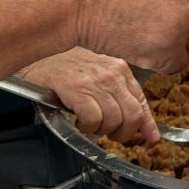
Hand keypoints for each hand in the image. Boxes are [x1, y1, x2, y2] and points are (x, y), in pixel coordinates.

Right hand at [19, 47, 158, 141]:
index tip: (152, 137)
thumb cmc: (64, 65)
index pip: (142, 100)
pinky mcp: (77, 88)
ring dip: (100, 130)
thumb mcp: (97, 74)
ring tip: (89, 124)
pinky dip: (86, 127)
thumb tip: (142, 125)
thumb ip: (118, 95)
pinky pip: (92, 119)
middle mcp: (112, 74)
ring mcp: (96, 81)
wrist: (37, 51)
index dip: (147, 124)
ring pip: (113, 120)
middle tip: (110, 134)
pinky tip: (79, 121)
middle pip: (132, 115)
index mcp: (120, 69)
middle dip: (123, 132)